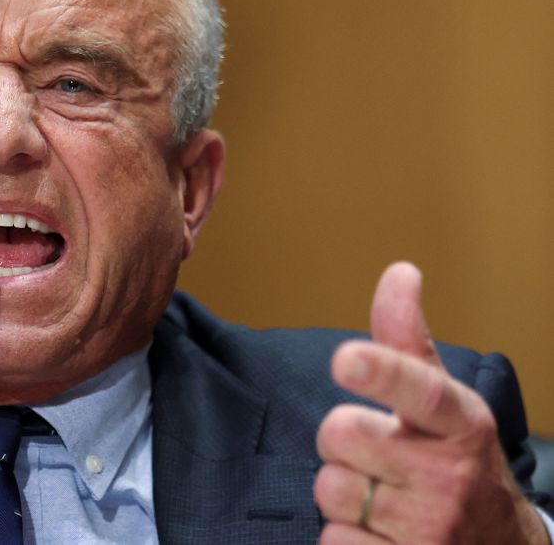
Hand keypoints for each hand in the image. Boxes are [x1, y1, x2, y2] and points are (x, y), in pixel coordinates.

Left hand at [314, 262, 546, 543]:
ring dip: (342, 490)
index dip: (380, 373)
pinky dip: (344, 536)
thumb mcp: (443, 403)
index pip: (420, 391)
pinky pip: (331, 540)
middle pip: (338, 435)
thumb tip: (399, 271)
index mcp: (459, 423)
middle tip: (373, 451)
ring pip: (328, 489)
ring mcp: (428, 530)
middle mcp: (448, 476)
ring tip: (380, 494)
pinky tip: (378, 532)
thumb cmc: (456, 460)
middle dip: (342, 440)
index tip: (346, 359)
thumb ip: (408, 342)